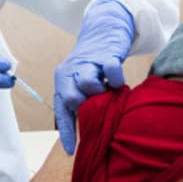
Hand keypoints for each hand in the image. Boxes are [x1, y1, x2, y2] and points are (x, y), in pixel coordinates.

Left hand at [54, 0, 134, 153]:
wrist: (103, 30)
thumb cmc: (93, 63)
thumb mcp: (81, 82)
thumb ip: (83, 102)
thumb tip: (88, 132)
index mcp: (62, 81)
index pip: (62, 110)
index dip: (66, 132)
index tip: (71, 151)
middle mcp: (71, 72)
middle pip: (72, 98)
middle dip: (86, 108)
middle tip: (99, 109)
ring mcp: (88, 62)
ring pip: (87, 84)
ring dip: (101, 94)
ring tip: (110, 95)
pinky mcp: (106, 54)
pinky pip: (110, 70)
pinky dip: (117, 80)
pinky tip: (120, 84)